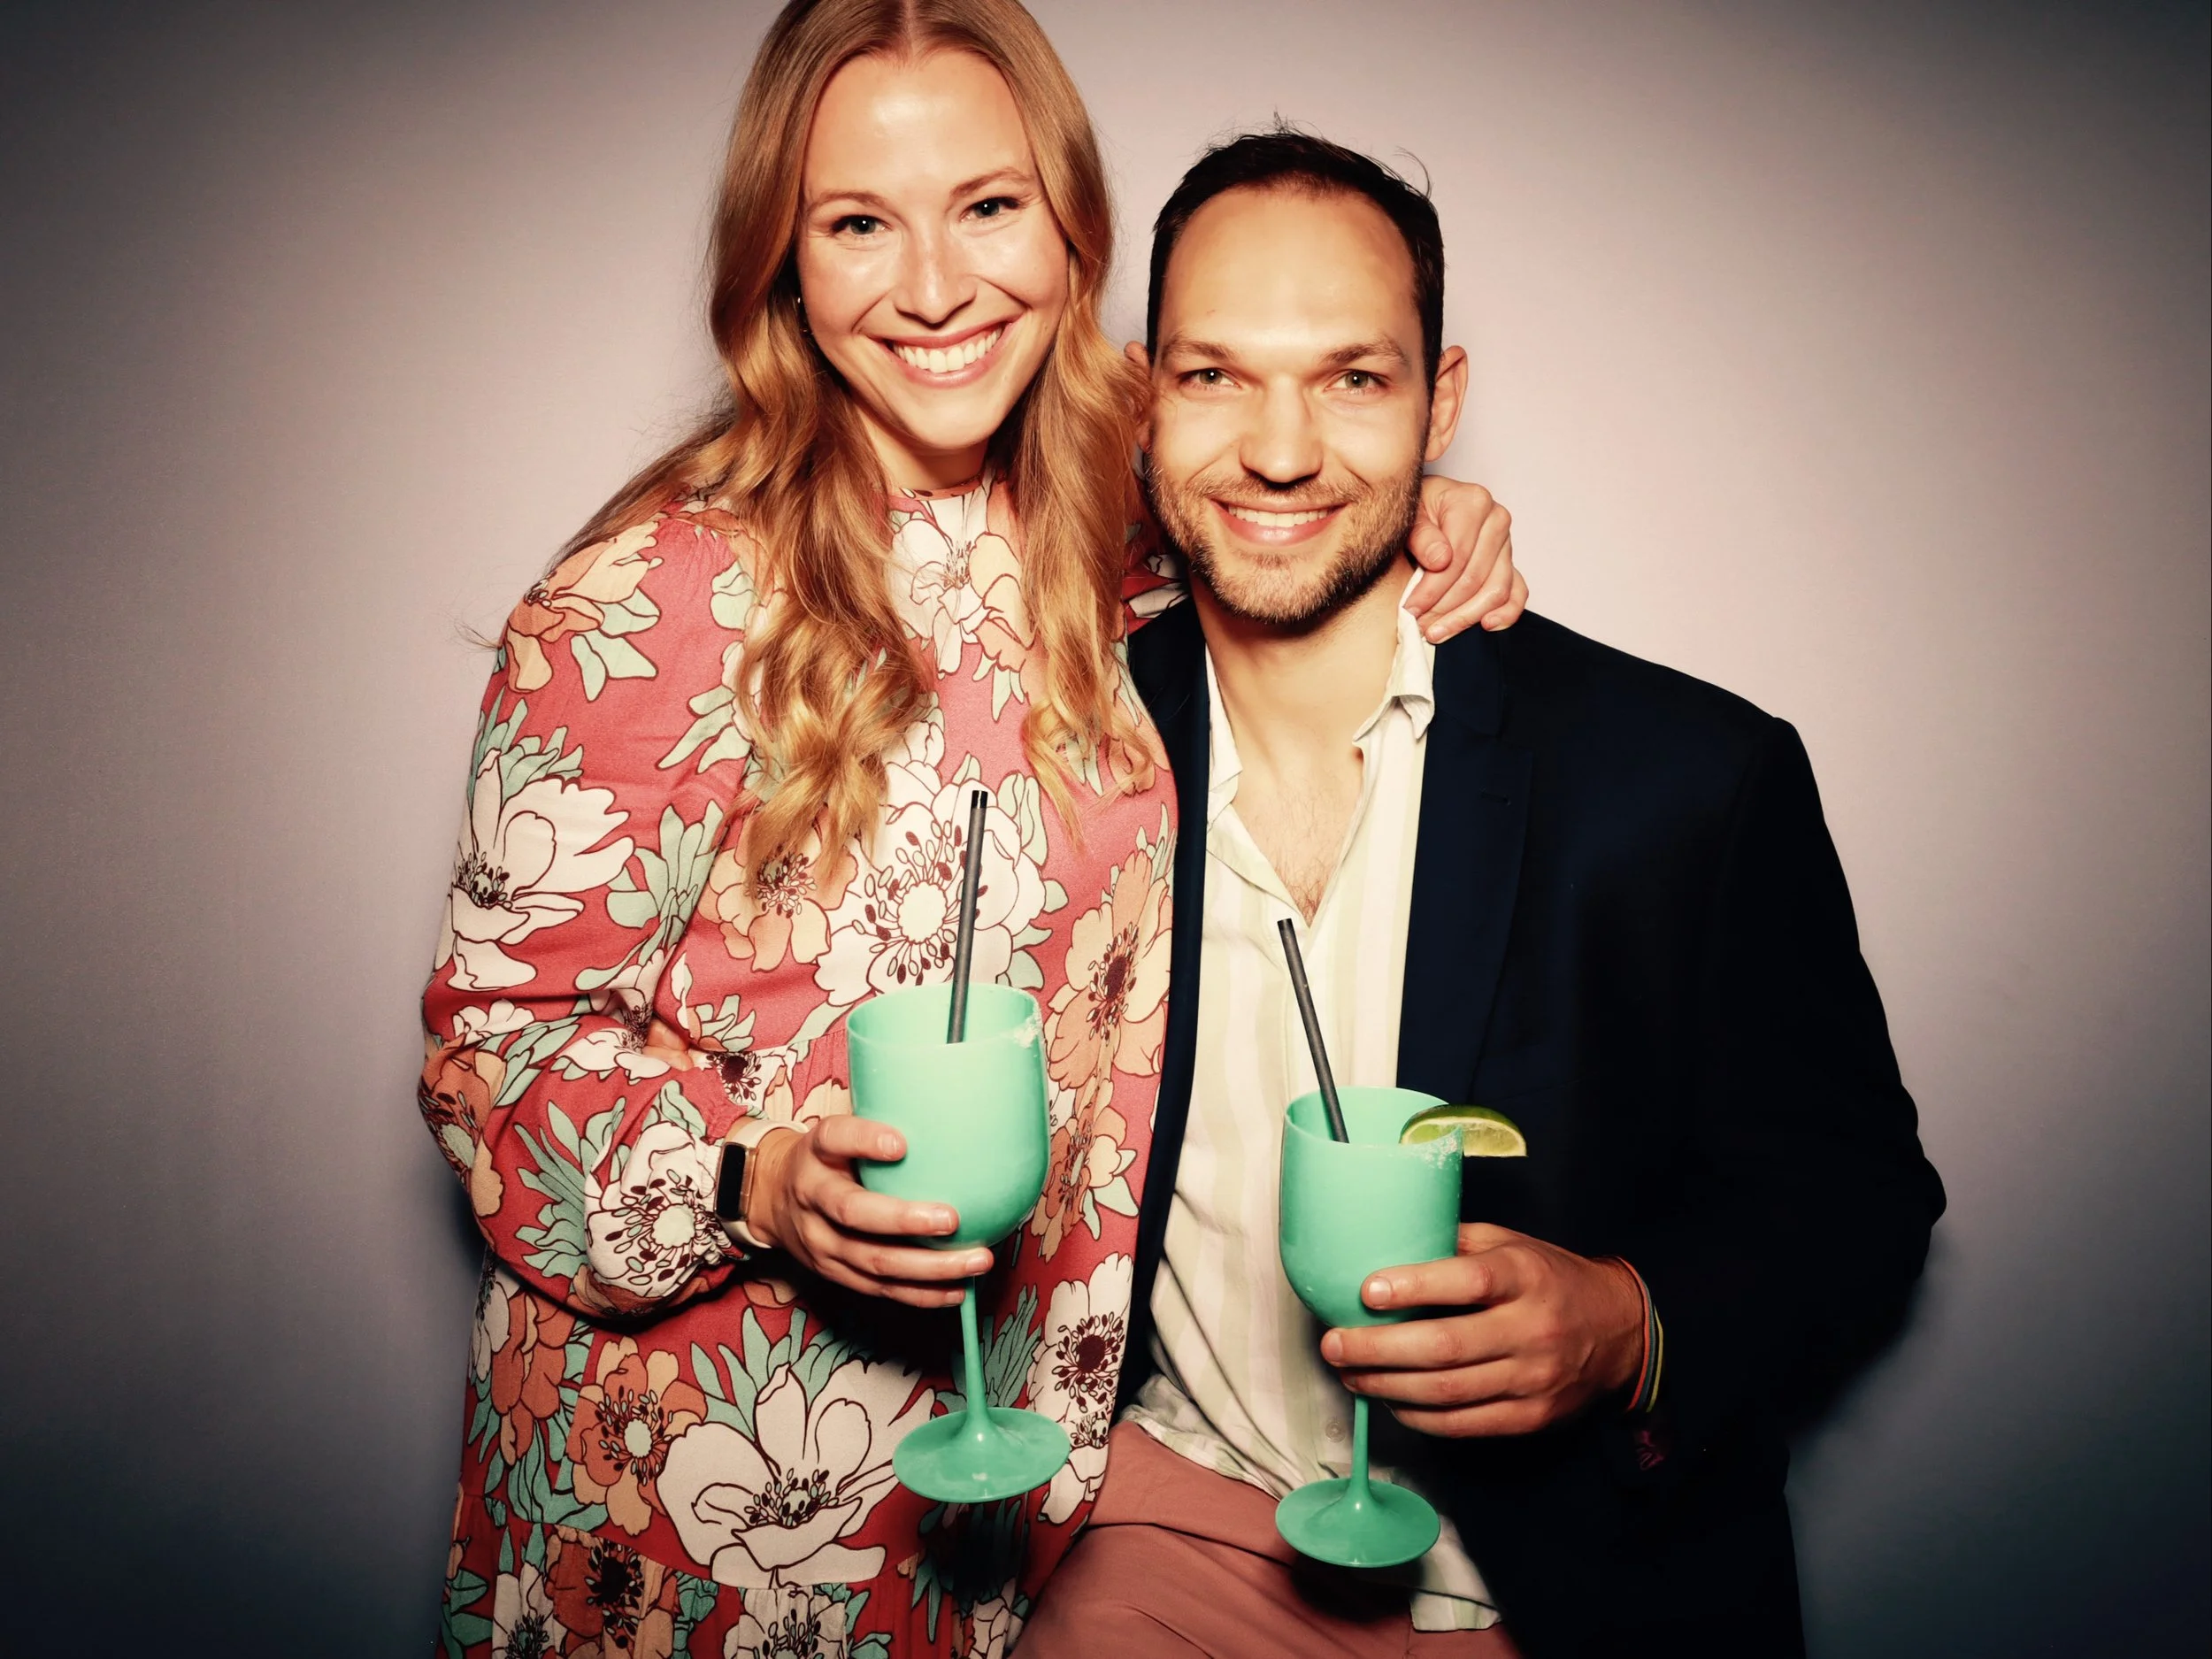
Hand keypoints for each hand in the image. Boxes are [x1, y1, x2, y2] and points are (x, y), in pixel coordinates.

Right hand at [746, 1119, 989, 1307]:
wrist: (771, 1198)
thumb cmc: (826, 1159)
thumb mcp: (837, 1132)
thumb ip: (876, 1124)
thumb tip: (953, 1112)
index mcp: (816, 1153)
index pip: (835, 1139)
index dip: (865, 1140)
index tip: (901, 1143)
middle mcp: (812, 1198)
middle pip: (854, 1213)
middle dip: (905, 1220)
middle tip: (953, 1218)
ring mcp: (821, 1242)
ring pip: (874, 1261)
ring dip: (929, 1267)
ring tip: (977, 1259)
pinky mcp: (835, 1273)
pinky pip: (879, 1288)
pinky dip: (921, 1293)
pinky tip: (957, 1289)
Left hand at [1319, 1224, 1643, 1436]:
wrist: (1619, 1331)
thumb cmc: (1550, 1279)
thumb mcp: (1512, 1244)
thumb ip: (1455, 1243)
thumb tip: (1388, 1243)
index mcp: (1526, 1276)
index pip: (1468, 1282)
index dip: (1415, 1287)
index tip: (1367, 1290)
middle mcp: (1532, 1329)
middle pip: (1446, 1348)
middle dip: (1378, 1349)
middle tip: (1334, 1345)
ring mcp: (1534, 1379)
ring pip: (1448, 1392)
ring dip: (1387, 1387)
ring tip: (1350, 1375)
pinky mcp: (1532, 1417)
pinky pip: (1464, 1424)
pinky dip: (1419, 1416)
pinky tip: (1390, 1401)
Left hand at [1406, 477, 1525, 641]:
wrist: (1426, 505)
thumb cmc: (1417, 508)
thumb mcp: (1409, 514)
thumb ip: (1422, 535)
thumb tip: (1440, 560)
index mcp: (1474, 502)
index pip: (1457, 557)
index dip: (1432, 589)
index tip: (1411, 608)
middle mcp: (1496, 520)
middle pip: (1475, 578)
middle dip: (1444, 607)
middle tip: (1420, 624)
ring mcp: (1506, 544)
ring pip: (1496, 590)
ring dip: (1466, 617)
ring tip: (1438, 631)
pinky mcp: (1509, 563)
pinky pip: (1516, 592)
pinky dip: (1505, 613)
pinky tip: (1485, 625)